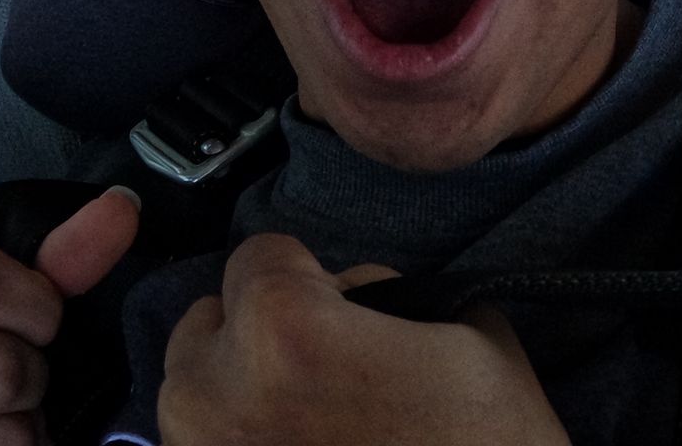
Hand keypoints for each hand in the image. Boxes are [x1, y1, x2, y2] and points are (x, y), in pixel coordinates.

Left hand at [157, 233, 569, 445]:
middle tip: (323, 371)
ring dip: (237, 397)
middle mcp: (215, 397)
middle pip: (207, 327)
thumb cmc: (489, 443)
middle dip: (255, 334)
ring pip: (192, 399)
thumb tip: (343, 297)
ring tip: (312, 424)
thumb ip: (384, 293)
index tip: (342, 310)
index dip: (308, 275)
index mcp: (282, 328)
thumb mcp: (469, 332)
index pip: (258, 255)